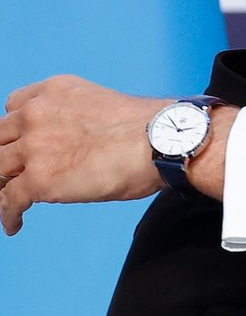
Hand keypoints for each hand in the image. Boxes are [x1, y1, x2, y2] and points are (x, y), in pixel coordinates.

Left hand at [0, 76, 165, 234]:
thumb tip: (88, 144)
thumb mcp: (104, 107)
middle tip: (13, 174)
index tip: (23, 143)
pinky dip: (8, 213)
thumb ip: (80, 120)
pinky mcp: (39, 179)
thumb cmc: (149, 128)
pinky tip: (14, 224)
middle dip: (5, 158)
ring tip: (9, 200)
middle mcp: (36, 114)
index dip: (17, 129)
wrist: (159, 141)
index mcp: (54, 91)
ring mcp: (34, 147)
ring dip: (3, 185)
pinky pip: (9, 199)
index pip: (14, 107)